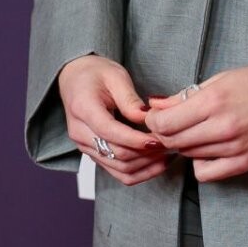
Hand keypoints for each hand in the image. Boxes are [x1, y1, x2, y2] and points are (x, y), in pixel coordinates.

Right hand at [57, 55, 167, 185]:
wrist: (76, 80)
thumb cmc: (96, 74)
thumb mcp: (115, 76)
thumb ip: (130, 100)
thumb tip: (148, 118)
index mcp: (83, 108)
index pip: (110, 132)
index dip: (137, 140)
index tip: (160, 140)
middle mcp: (80, 133)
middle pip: (116, 154)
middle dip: (147, 153)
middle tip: (172, 143)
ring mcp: (85, 147)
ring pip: (119, 169)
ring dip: (147, 165)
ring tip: (169, 153)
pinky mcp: (94, 154)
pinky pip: (118, 172)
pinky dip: (140, 172)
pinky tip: (158, 162)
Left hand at [142, 64, 247, 182]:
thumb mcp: (219, 80)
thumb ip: (184, 96)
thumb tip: (154, 106)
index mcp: (214, 100)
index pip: (164, 122)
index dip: (152, 121)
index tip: (155, 117)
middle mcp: (222, 126)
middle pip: (172, 141)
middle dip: (163, 134)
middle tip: (169, 125)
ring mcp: (234, 147)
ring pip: (188, 155)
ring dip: (184, 145)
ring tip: (196, 131)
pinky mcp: (244, 162)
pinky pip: (206, 173)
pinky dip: (200, 163)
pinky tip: (207, 150)